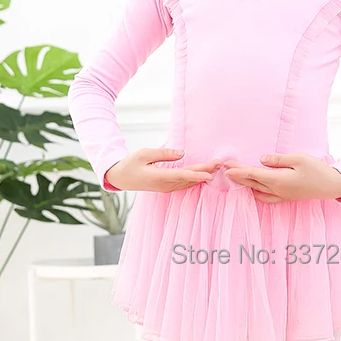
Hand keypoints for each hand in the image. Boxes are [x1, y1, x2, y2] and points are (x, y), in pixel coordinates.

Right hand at [104, 148, 221, 192]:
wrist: (121, 178)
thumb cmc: (130, 164)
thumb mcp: (144, 154)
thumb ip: (164, 154)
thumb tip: (182, 153)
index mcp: (160, 177)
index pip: (182, 175)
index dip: (197, 174)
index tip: (210, 174)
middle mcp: (166, 185)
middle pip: (189, 178)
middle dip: (205, 171)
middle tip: (220, 164)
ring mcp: (167, 187)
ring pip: (189, 182)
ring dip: (203, 174)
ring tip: (216, 167)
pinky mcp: (167, 187)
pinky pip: (185, 183)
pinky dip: (195, 178)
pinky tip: (204, 175)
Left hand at [220, 153, 340, 202]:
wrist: (332, 185)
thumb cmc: (318, 170)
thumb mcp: (299, 158)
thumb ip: (278, 160)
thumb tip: (262, 159)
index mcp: (279, 180)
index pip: (254, 174)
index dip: (239, 170)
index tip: (226, 167)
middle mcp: (278, 191)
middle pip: (252, 183)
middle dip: (238, 176)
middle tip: (224, 168)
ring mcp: (282, 196)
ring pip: (257, 191)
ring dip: (245, 184)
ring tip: (235, 177)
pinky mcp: (286, 197)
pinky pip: (265, 197)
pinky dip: (256, 192)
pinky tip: (252, 188)